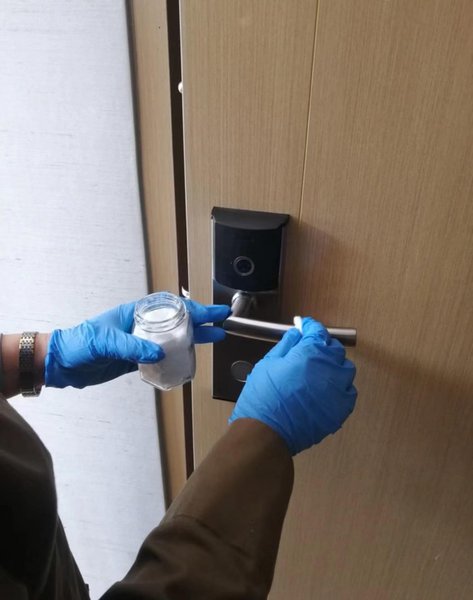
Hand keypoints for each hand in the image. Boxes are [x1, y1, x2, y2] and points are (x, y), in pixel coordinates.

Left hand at [45, 299, 229, 388]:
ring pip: (173, 338)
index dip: (194, 309)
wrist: (62, 364)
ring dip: (194, 338)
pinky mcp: (136, 359)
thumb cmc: (78, 343)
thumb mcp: (105, 341)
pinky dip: (177, 357)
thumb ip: (132, 347)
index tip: (212, 312)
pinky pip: (163, 357)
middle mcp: (141, 326)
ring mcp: (140, 343)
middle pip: (178, 321)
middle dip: (202, 320)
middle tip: (222, 322)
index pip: (171, 307)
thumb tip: (158, 353)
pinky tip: (188, 360)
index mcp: (135, 313)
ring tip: (215, 338)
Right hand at [229, 318, 356, 454]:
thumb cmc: (263, 398)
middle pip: (334, 350)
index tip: (305, 326)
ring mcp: (338, 391)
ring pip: (345, 370)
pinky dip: (341, 388)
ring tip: (320, 370)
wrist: (266, 432)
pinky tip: (328, 390)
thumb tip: (297, 334)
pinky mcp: (340, 410)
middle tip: (310, 348)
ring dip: (335, 366)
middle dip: (323, 345)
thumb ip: (286, 345)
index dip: (310, 327)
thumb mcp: (268, 363)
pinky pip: (348, 393)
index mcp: (311, 354)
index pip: (318, 332)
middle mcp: (330, 370)